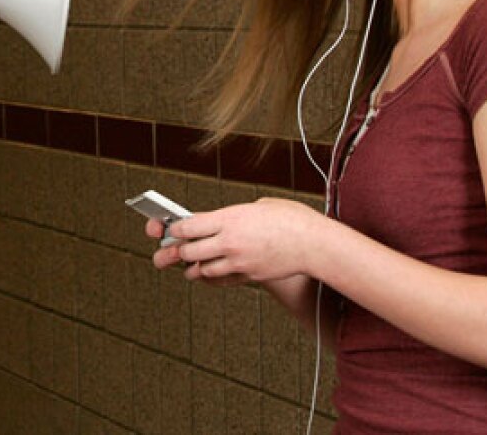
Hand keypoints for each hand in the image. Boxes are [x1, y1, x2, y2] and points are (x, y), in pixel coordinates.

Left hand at [148, 198, 322, 286]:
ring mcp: (238, 262)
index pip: (188, 227)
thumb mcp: (258, 205)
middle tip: (175, 249)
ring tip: (190, 263)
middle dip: (179, 250)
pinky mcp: (248, 276)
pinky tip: (208, 273)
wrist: (315, 244)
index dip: (174, 229)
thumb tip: (221, 221)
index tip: (171, 229)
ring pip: (202, 270)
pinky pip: (220, 281)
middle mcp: (229, 242)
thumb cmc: (291, 219)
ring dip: (193, 266)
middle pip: (189, 251)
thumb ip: (235, 215)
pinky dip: (211, 278)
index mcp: (229, 219)